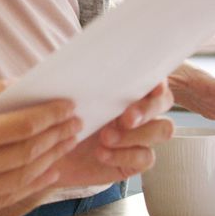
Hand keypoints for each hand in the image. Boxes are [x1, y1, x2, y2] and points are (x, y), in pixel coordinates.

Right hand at [0, 80, 79, 215]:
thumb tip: (16, 86)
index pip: (22, 126)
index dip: (49, 116)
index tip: (67, 105)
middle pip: (29, 152)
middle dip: (56, 135)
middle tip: (75, 122)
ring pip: (25, 176)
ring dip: (51, 158)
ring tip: (67, 143)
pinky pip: (11, 196)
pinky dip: (34, 184)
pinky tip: (47, 171)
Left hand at [46, 81, 175, 189]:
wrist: (49, 154)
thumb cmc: (59, 119)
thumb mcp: (64, 96)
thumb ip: (75, 77)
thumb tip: (73, 55)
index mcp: (126, 89)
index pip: (154, 77)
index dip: (158, 81)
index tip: (149, 86)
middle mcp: (139, 109)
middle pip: (165, 102)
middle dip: (148, 109)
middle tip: (125, 118)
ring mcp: (140, 135)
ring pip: (163, 129)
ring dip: (137, 134)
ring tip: (106, 138)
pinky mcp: (135, 160)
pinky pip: (146, 157)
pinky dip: (124, 155)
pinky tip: (102, 154)